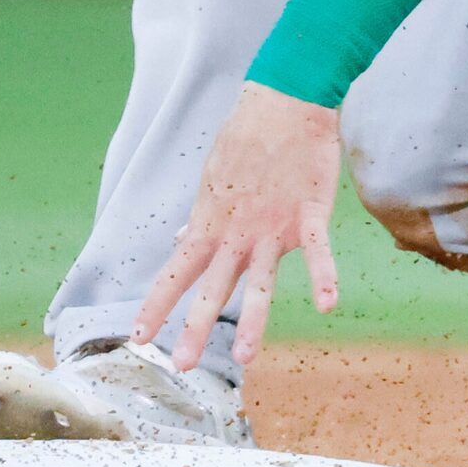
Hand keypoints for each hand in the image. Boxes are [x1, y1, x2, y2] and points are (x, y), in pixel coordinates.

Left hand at [131, 83, 345, 369]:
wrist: (285, 102)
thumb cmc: (247, 137)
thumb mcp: (213, 179)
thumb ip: (201, 217)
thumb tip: (182, 237)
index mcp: (212, 223)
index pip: (178, 272)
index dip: (157, 305)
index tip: (139, 338)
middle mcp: (238, 232)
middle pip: (213, 287)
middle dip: (195, 327)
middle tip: (182, 364)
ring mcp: (274, 225)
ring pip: (261, 279)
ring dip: (252, 318)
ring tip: (244, 356)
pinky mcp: (310, 213)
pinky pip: (318, 251)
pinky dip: (324, 277)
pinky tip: (327, 305)